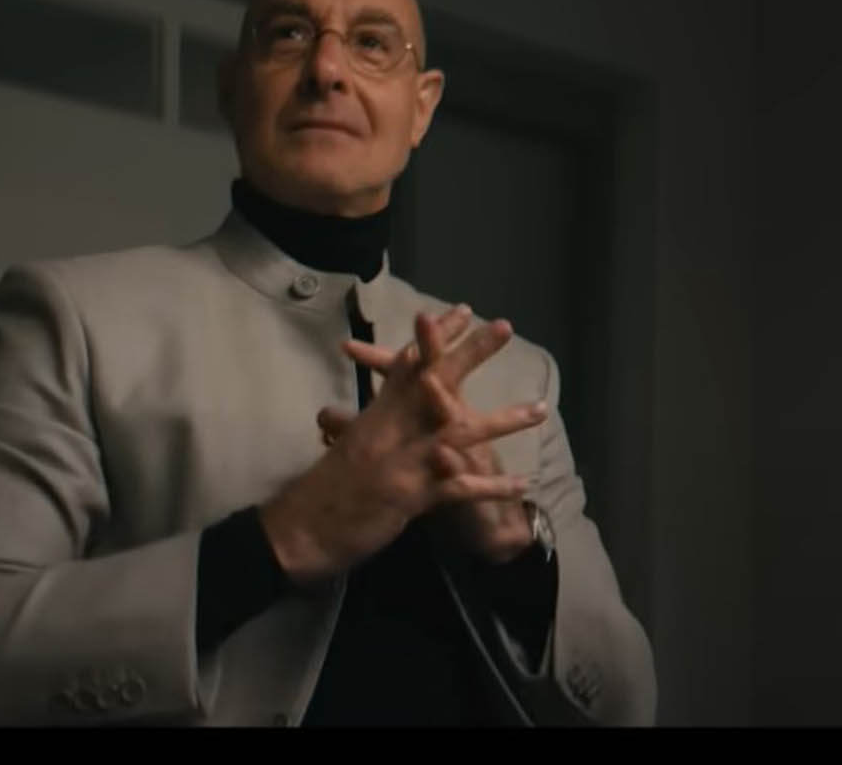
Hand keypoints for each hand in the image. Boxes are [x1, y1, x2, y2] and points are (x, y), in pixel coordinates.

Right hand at [258, 305, 545, 585]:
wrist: (301, 530)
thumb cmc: (324, 489)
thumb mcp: (348, 446)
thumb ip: (363, 424)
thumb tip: (359, 409)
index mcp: (377, 415)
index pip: (409, 364)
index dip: (435, 336)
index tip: (463, 310)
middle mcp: (393, 429)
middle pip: (436, 380)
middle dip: (471, 352)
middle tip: (503, 326)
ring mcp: (405, 460)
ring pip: (460, 431)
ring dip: (504, 420)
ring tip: (540, 408)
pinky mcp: (412, 495)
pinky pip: (461, 488)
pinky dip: (492, 486)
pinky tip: (522, 483)